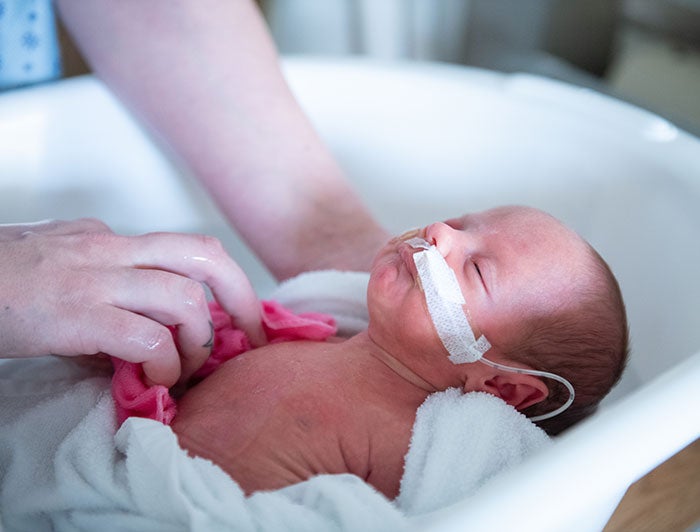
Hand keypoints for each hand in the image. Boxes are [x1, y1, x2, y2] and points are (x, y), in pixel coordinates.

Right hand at [0, 218, 264, 385]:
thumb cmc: (1, 281)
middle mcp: (110, 250)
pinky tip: (155, 381)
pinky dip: (164, 363)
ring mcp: (95, 279)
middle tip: (252, 334)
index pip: (189, 250)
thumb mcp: (61, 267)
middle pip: (204, 256)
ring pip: (183, 299)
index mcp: (109, 238)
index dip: (226, 284)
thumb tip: (143, 325)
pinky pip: (146, 338)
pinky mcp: (77, 315)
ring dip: (199, 341)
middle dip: (240, 296)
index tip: (240, 316)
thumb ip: (107, 284)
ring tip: (188, 368)